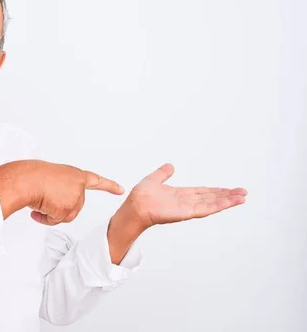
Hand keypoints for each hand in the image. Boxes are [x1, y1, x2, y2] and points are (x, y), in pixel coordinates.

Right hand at [0, 160, 124, 224]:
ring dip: (50, 213)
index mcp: (75, 175)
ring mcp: (75, 198)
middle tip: (44, 198)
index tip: (121, 190)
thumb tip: (54, 204)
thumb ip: (61, 189)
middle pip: (74, 206)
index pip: (95, 181)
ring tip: (39, 201)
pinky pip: (56, 221)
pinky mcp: (68, 209)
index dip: (109, 186)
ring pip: (65, 215)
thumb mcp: (51, 177)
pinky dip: (45, 218)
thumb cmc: (32, 176)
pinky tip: (37, 209)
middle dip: (59, 208)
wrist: (26, 180)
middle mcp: (78, 187)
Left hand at [121, 163, 247, 230]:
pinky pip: (205, 208)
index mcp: (180, 195)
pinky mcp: (186, 213)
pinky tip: (230, 202)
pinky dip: (218, 205)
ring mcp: (187, 208)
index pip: (203, 192)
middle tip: (243, 193)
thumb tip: (170, 166)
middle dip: (227, 196)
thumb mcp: (154, 179)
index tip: (230, 190)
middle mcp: (186, 202)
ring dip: (228, 201)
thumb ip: (163, 173)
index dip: (217, 191)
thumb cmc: (141, 196)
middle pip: (211, 198)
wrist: (135, 205)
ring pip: (212, 204)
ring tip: (243, 197)